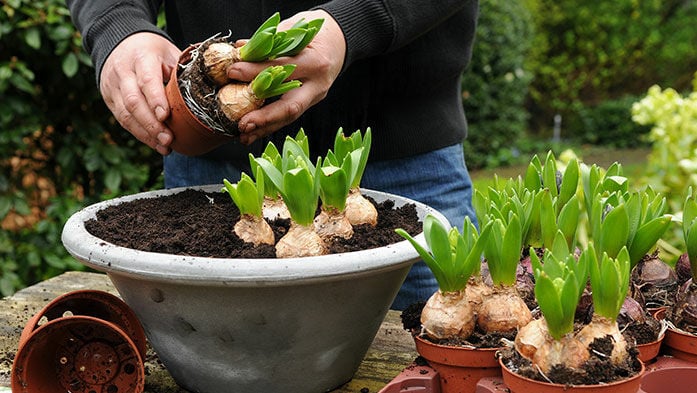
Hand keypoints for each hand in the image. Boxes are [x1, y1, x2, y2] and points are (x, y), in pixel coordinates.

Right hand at [99, 32, 180, 154]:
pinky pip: (122, 119)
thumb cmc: (152, 50)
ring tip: (165, 146)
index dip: (155, 99)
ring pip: (125, 114)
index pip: (146, 79)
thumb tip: (204, 94)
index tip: (166, 116)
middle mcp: (122, 71)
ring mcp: (112, 86)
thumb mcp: (169, 52)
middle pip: (133, 101)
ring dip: (145, 133)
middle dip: (151, 124)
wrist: (119, 41)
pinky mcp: (108, 98)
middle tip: (169, 139)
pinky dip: (139, 133)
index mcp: (141, 56)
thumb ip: (181, 72)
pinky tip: (154, 143)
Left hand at [227, 10, 345, 144]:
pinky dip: (270, 124)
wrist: (339, 41)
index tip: (232, 72)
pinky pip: (289, 115)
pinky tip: (254, 131)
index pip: (281, 69)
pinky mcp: (310, 102)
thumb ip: (267, 42)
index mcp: (315, 62)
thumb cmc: (315, 32)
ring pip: (289, 117)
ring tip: (244, 136)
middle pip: (291, 106)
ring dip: (265, 128)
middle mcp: (317, 84)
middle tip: (242, 124)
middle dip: (265, 118)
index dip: (255, 71)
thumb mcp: (292, 29)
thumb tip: (239, 51)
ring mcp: (315, 96)